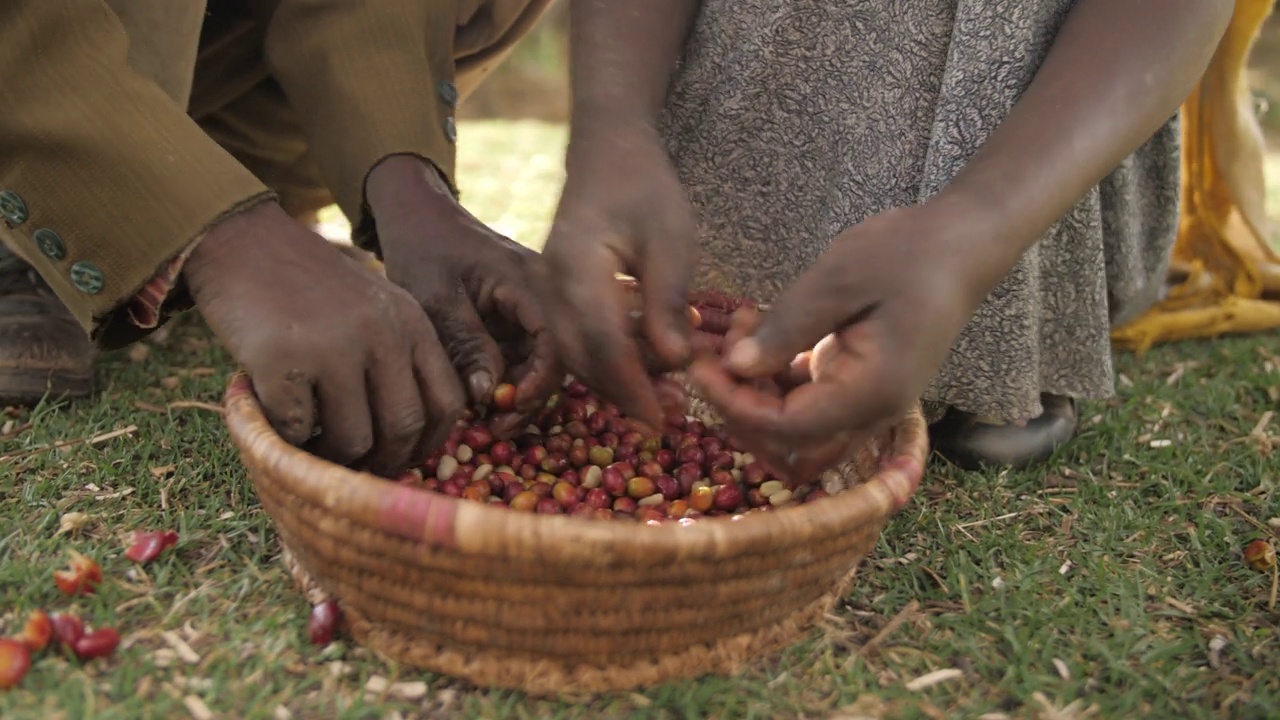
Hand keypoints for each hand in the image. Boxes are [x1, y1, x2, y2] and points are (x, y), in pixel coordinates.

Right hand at [184, 201, 465, 475]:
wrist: (244, 242)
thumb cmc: (310, 289)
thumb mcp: (376, 309)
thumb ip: (398, 359)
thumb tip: (410, 442)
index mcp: (412, 323)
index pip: (447, 402)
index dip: (431, 443)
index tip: (409, 458)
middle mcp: (381, 334)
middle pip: (403, 428)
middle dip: (383, 461)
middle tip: (358, 468)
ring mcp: (333, 346)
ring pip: (353, 439)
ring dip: (332, 455)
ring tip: (314, 442)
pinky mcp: (282, 359)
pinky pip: (297, 430)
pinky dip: (288, 435)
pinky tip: (278, 415)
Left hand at [365, 156, 559, 436]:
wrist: (418, 217)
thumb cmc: (423, 250)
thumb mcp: (435, 297)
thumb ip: (466, 343)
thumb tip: (489, 395)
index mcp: (529, 282)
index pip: (554, 339)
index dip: (537, 381)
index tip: (506, 405)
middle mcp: (543, 295)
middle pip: (555, 358)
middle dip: (530, 398)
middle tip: (495, 428)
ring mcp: (533, 309)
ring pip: (542, 365)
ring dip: (520, 396)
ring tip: (490, 423)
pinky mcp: (520, 321)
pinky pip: (525, 359)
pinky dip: (510, 384)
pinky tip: (486, 404)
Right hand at [536, 123, 698, 427]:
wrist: (606, 152)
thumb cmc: (644, 187)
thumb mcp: (671, 239)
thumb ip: (668, 301)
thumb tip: (675, 362)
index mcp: (575, 268)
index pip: (602, 345)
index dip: (632, 388)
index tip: (662, 420)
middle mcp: (549, 285)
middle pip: (582, 360)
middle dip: (624, 394)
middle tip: (668, 419)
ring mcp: (546, 291)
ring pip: (576, 356)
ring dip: (617, 382)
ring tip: (663, 399)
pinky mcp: (555, 296)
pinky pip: (576, 340)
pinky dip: (609, 361)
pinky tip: (646, 368)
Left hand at [689, 204, 984, 479]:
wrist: (961, 244)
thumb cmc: (907, 254)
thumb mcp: (839, 280)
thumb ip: (787, 328)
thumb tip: (735, 368)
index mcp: (871, 392)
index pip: (787, 428)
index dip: (736, 405)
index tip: (699, 367)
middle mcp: (871, 410)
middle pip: (789, 443)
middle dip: (741, 408)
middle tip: (708, 357)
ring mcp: (866, 400)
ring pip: (796, 429)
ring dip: (757, 397)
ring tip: (735, 336)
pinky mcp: (858, 383)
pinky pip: (807, 402)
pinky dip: (776, 380)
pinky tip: (759, 331)